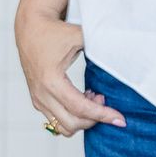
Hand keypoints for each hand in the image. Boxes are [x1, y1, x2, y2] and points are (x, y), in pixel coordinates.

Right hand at [14, 7, 124, 136]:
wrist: (30, 28)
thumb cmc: (55, 32)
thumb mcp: (79, 36)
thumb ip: (100, 46)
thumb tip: (125, 53)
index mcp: (51, 80)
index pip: (80, 108)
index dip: (103, 115)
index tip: (120, 119)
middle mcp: (42, 94)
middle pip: (72, 123)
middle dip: (94, 118)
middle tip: (104, 98)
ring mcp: (37, 99)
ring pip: (63, 127)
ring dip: (82, 120)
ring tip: (93, 99)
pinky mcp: (37, 100)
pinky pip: (56, 122)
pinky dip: (72, 117)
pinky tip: (81, 99)